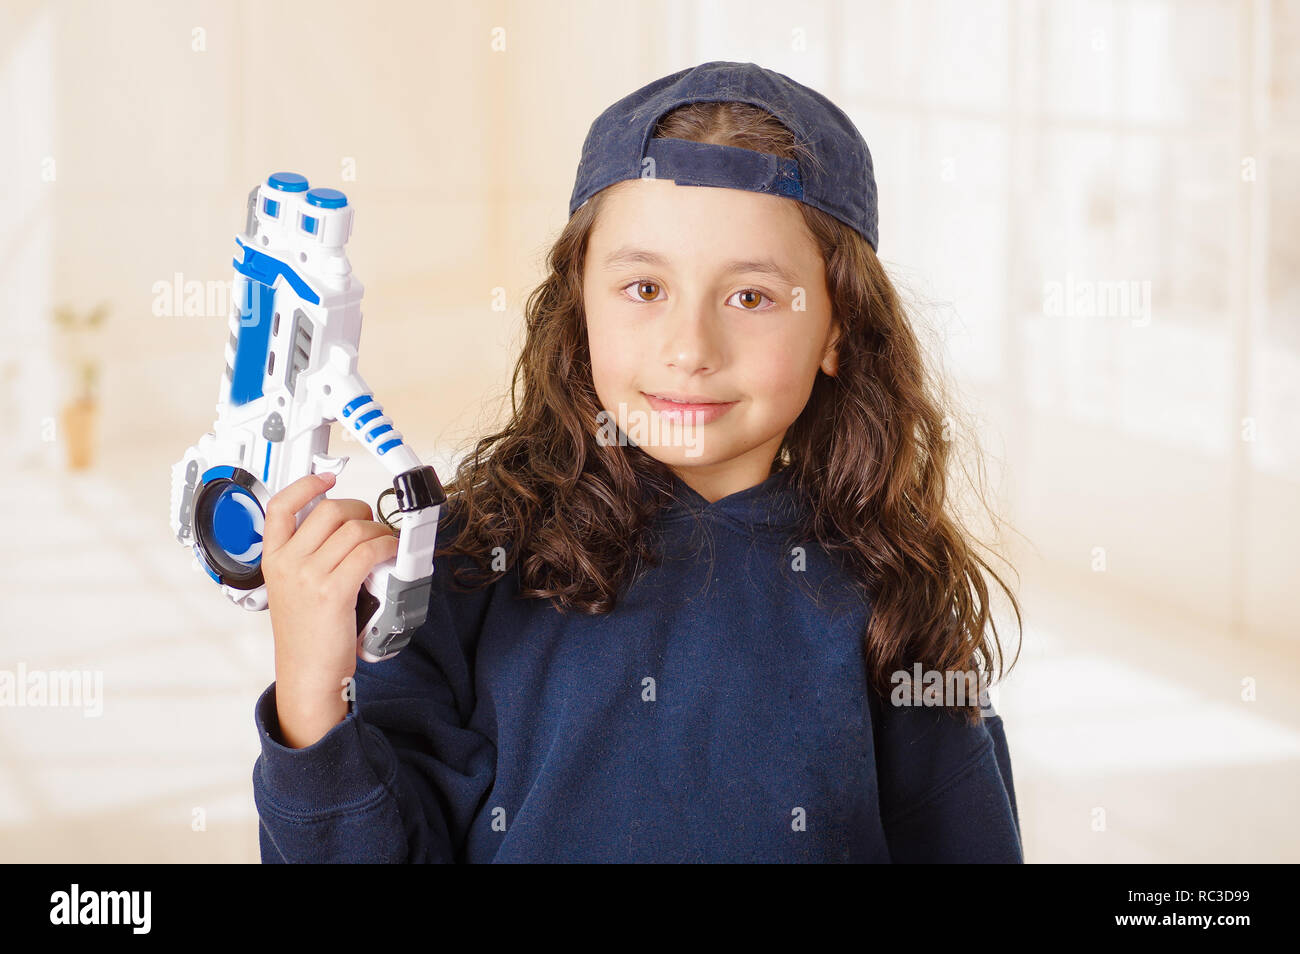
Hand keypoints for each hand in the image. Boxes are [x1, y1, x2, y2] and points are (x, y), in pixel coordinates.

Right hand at [260, 472, 398, 746]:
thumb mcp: (293, 590)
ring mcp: (307, 577)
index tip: (326, 478)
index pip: (280, 508)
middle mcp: (287, 563)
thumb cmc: (306, 636)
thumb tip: (347, 532)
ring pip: (353, 529)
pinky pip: (368, 552)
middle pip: (328, 510)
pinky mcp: (332, 591)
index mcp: (273, 560)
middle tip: (370, 525)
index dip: (305, 486)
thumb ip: (309, 559)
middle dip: (358, 511)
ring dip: (378, 531)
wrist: (307, 676)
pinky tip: (391, 555)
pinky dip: (386, 547)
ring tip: (385, 545)